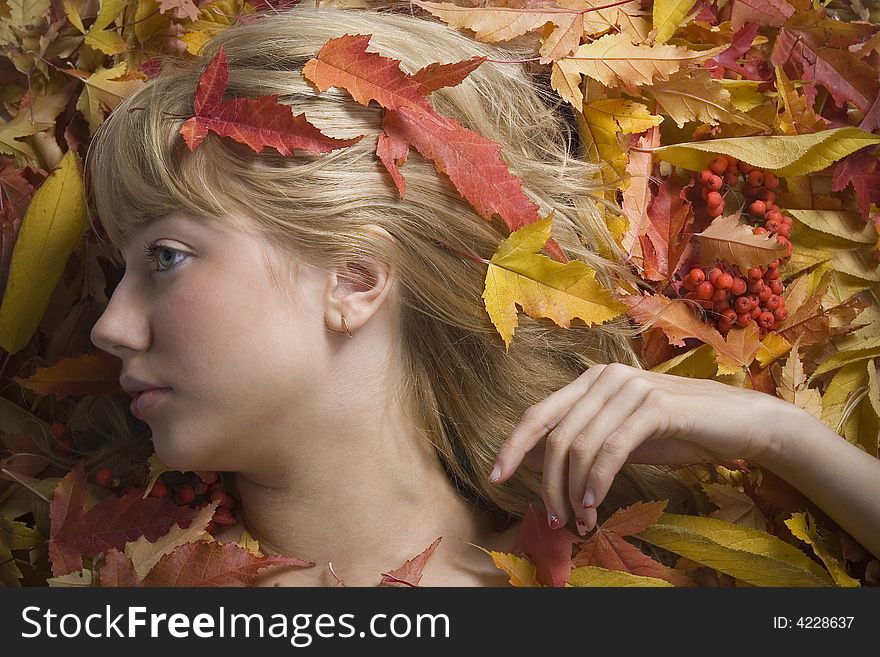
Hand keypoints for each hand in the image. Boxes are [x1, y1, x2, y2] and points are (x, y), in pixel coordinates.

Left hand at [488, 362, 792, 535]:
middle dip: (548, 482)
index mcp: (593, 380)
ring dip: (573, 492)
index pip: (539, 413)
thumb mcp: (621, 438)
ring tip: (578, 522)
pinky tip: (593, 506)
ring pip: (579, 446)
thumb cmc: (681, 431)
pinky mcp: (653, 406)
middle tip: (553, 519)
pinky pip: (610, 450)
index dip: (514, 445)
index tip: (496, 477)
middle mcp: (606, 377)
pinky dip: (596, 483)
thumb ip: (581, 443)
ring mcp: (629, 388)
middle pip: (555, 434)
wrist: (742, 423)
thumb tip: (532, 458)